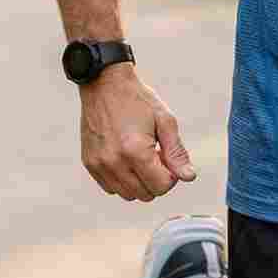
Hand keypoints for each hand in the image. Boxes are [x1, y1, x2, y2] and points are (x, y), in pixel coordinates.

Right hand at [77, 65, 196, 201]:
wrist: (104, 83)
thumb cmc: (137, 99)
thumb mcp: (165, 120)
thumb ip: (177, 152)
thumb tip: (188, 177)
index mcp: (135, 151)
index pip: (161, 186)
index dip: (171, 175)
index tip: (166, 155)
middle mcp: (114, 162)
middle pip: (146, 194)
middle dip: (156, 179)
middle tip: (154, 154)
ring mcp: (99, 164)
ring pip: (128, 194)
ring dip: (139, 182)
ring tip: (139, 156)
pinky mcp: (89, 163)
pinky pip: (111, 187)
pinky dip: (122, 180)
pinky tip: (125, 158)